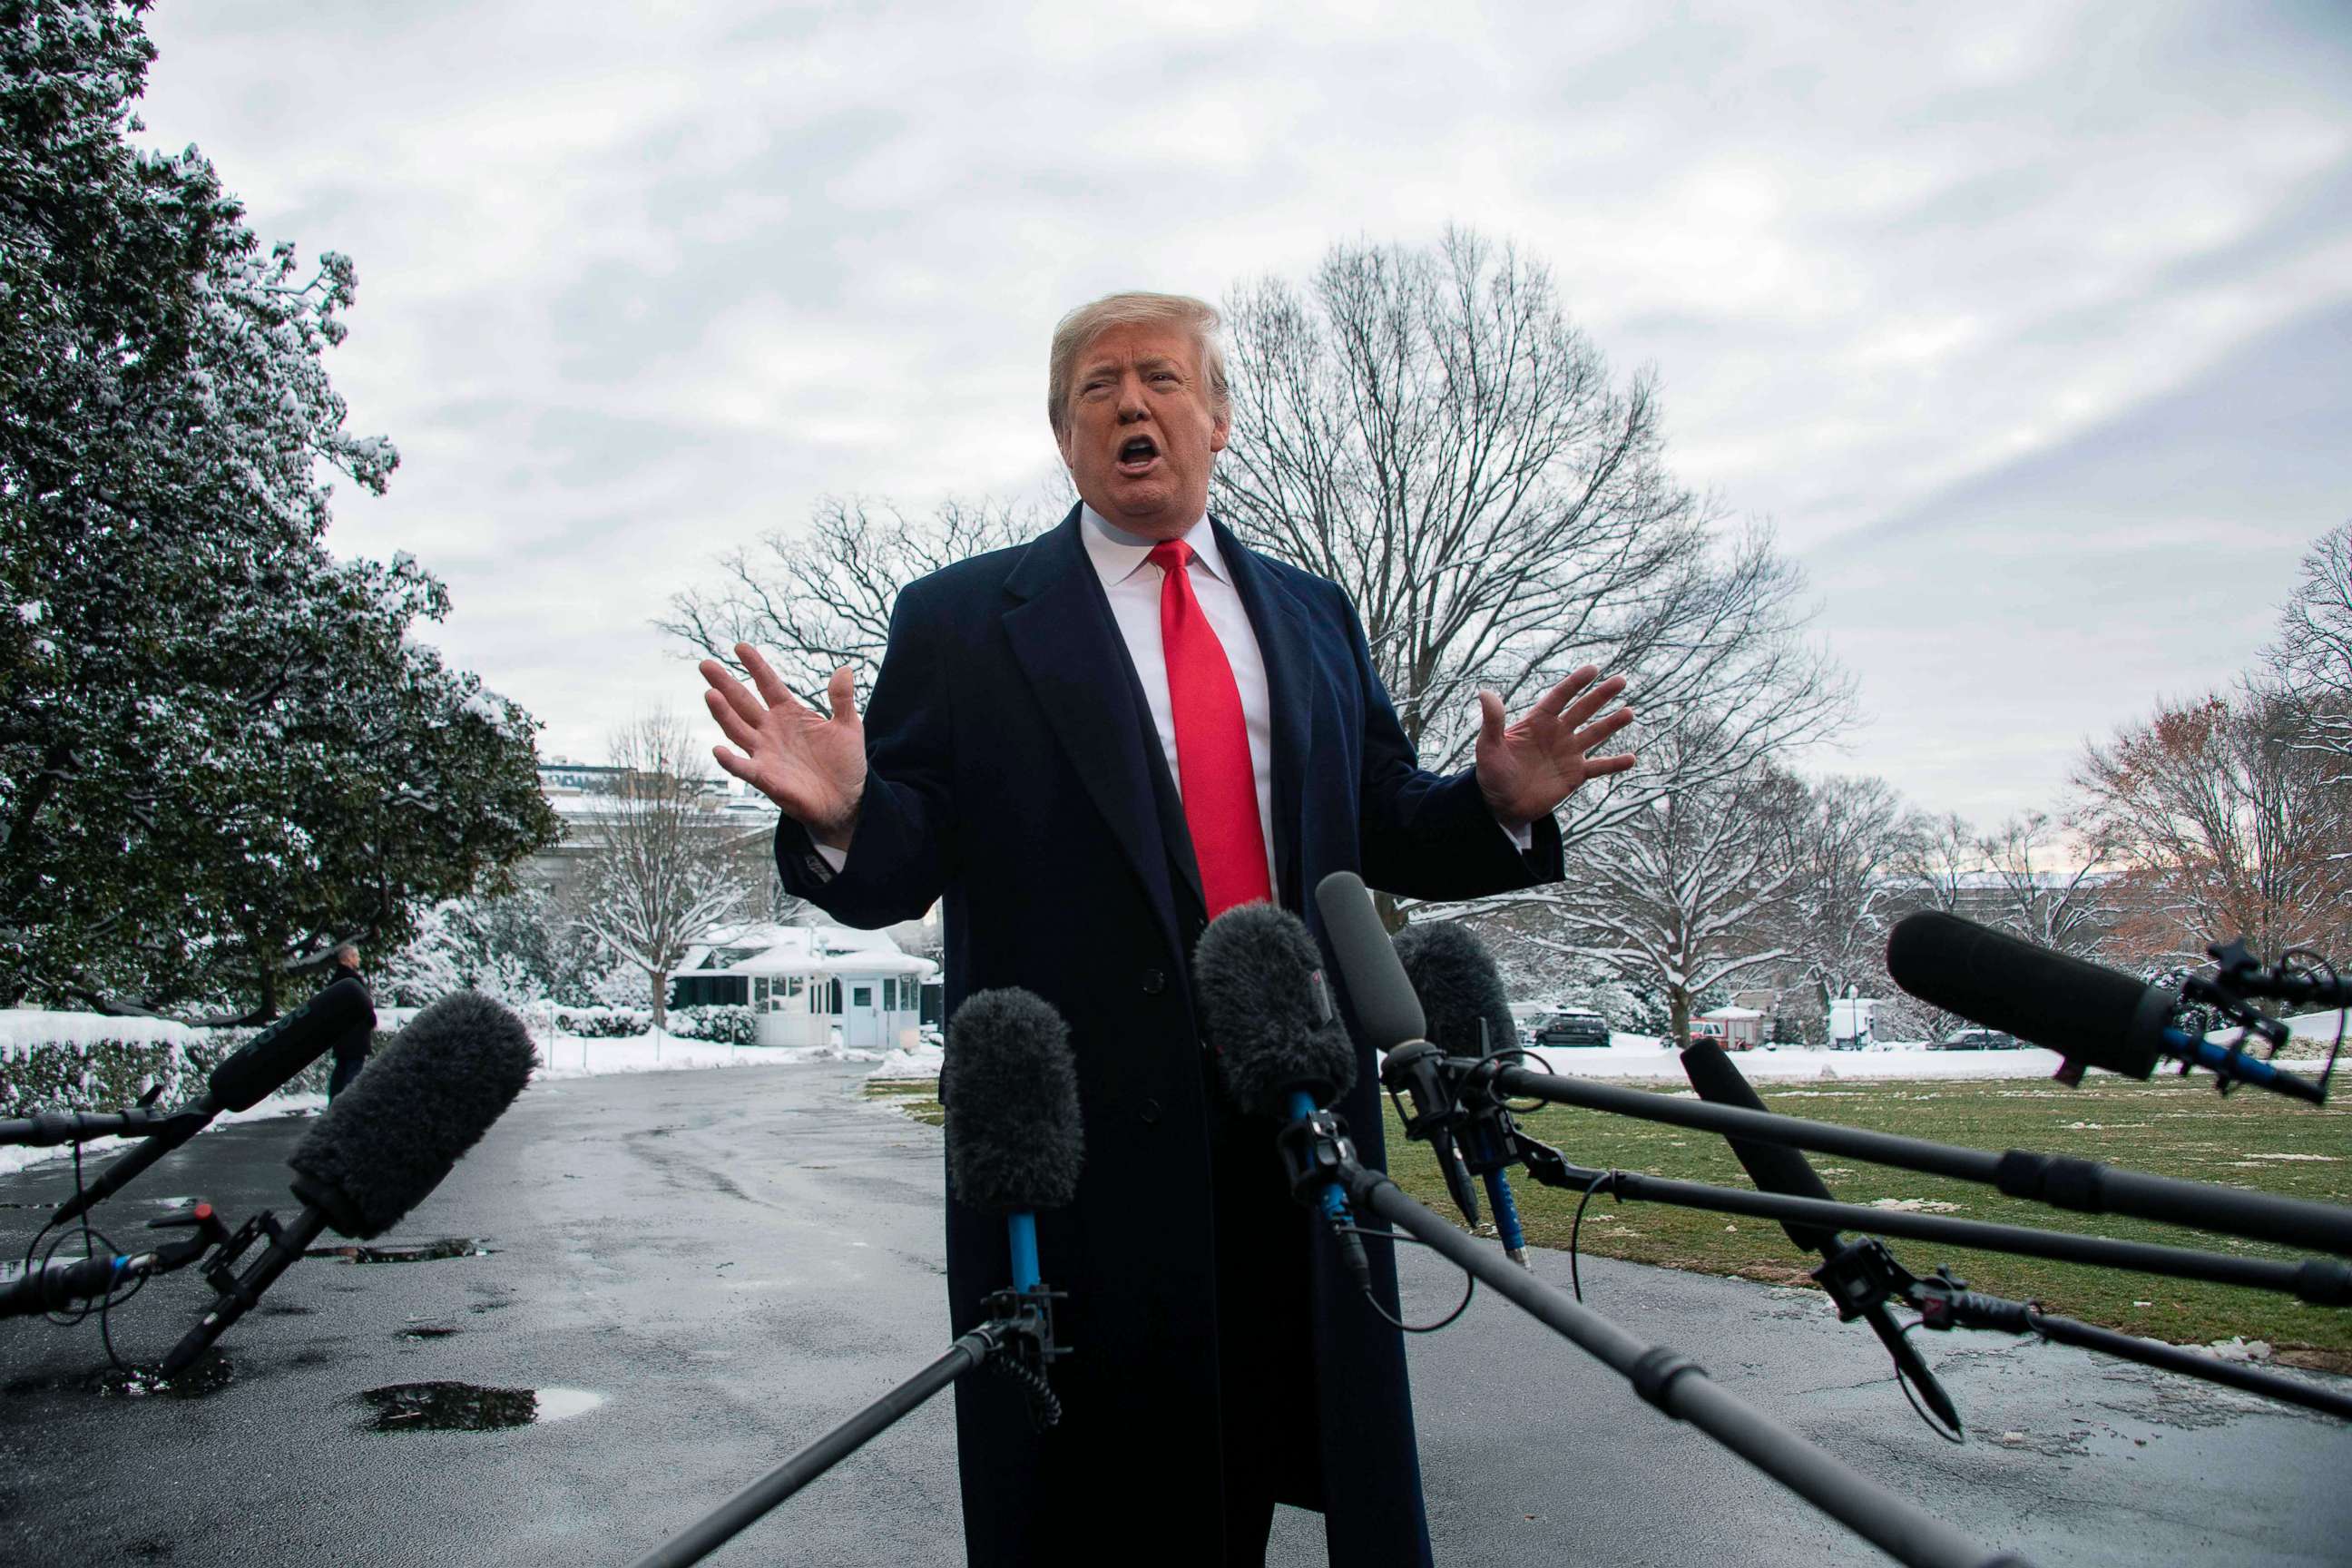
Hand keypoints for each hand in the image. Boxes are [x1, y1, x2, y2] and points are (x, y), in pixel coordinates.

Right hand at [700, 645, 866, 847]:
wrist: (847, 800)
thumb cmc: (845, 762)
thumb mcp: (848, 726)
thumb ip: (842, 699)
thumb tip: (844, 670)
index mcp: (789, 713)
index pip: (768, 684)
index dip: (755, 666)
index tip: (740, 647)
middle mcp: (771, 730)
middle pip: (743, 703)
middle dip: (725, 684)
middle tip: (706, 665)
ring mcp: (765, 752)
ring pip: (737, 730)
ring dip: (723, 714)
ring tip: (710, 694)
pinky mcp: (766, 777)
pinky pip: (744, 768)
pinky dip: (731, 761)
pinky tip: (718, 750)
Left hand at [1473, 666, 1635, 829]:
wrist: (1501, 805)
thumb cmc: (1491, 774)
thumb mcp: (1489, 747)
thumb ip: (1493, 721)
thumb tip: (1485, 693)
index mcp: (1538, 722)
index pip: (1559, 697)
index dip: (1575, 683)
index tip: (1593, 669)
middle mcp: (1557, 733)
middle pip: (1583, 710)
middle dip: (1601, 695)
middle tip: (1620, 681)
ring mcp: (1568, 753)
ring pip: (1595, 734)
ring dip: (1612, 724)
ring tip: (1629, 713)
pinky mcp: (1575, 775)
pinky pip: (1599, 767)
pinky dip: (1614, 764)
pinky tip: (1631, 759)